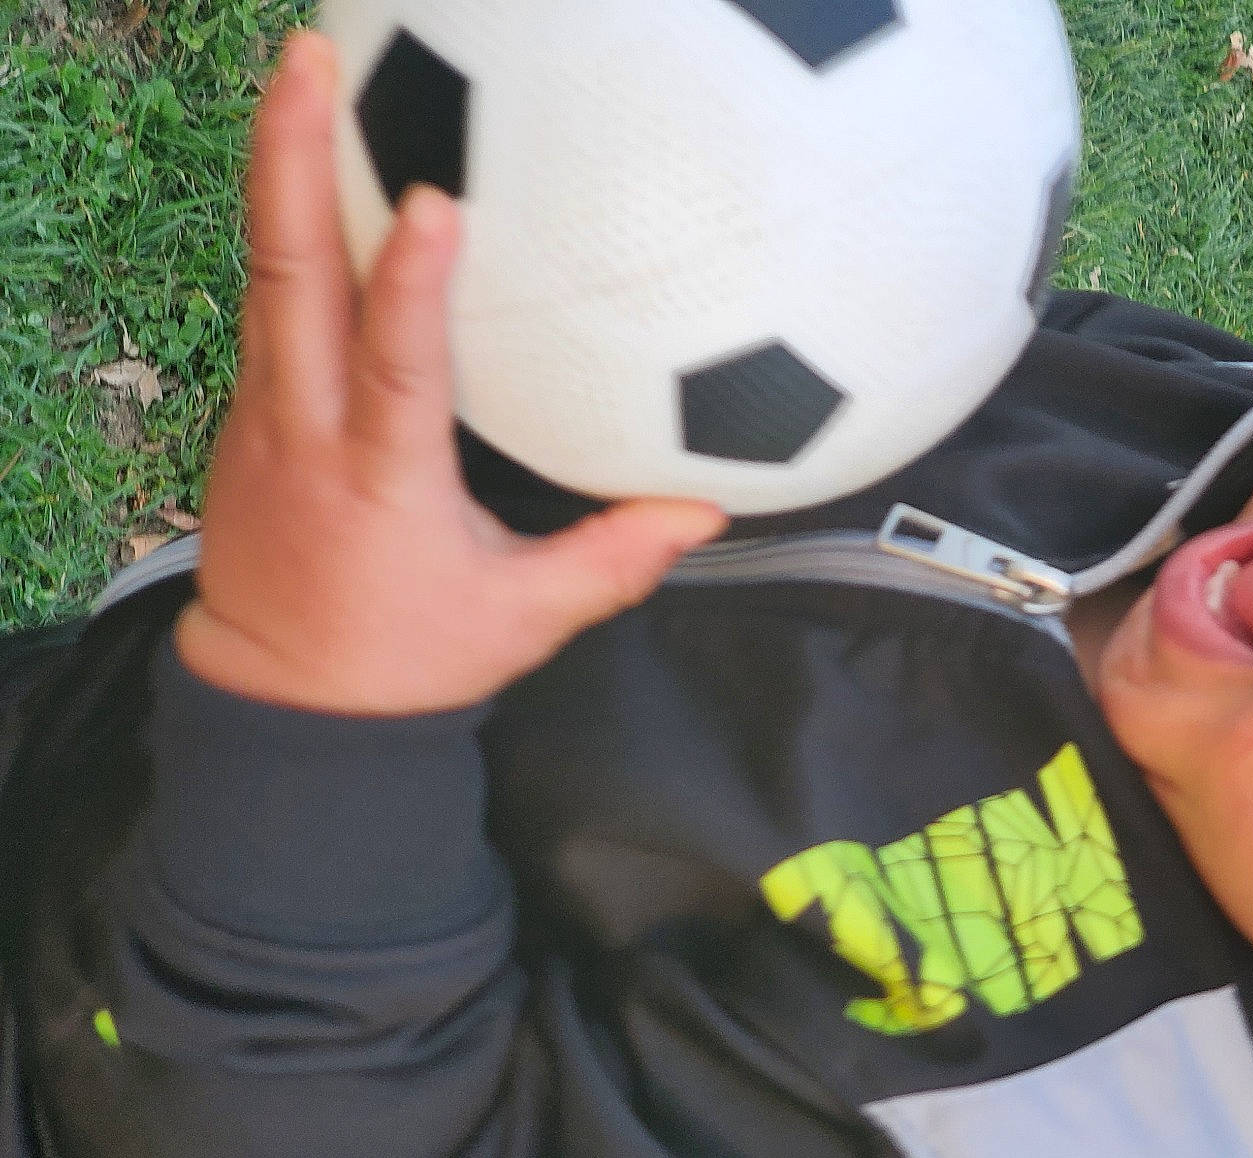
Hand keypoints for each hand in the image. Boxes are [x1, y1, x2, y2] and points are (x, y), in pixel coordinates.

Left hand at [176, 31, 727, 715]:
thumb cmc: (407, 660)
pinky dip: (285, 224)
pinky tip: (311, 172)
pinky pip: (268, 299)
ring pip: (264, 270)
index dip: (410, 280)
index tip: (432, 191)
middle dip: (290, 156)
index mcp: (381, 476)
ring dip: (275, 167)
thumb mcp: (524, 621)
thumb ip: (614, 560)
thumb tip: (706, 513)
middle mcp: (308, 427)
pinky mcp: (253, 411)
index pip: (396, 364)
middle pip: (287, 274)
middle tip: (311, 54)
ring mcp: (265, 413)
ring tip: (306, 73)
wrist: (283, 704)